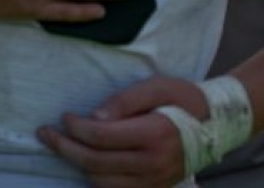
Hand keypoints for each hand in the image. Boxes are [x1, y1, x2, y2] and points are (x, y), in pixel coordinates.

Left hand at [38, 75, 201, 187]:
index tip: (63, 117)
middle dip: (65, 148)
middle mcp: (154, 164)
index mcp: (153, 135)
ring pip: (102, 183)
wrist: (218, 124)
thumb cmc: (183, 98)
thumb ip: (123, 101)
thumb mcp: (155, 86)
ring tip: (66, 147)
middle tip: (45, 134)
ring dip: (79, 166)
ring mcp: (155, 181)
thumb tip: (92, 119)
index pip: (100, 137)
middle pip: (95, 164)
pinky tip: (88, 164)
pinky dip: (98, 180)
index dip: (74, 128)